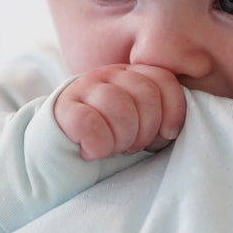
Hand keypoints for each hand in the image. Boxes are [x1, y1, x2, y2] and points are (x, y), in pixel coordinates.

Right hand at [53, 64, 186, 161]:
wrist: (60, 158)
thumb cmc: (111, 144)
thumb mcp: (143, 128)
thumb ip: (161, 117)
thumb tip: (173, 128)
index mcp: (133, 76)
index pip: (164, 80)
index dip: (172, 112)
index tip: (165, 135)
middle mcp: (109, 75)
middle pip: (145, 94)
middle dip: (146, 130)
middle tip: (133, 146)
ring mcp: (84, 87)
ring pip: (118, 105)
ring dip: (122, 138)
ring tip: (113, 149)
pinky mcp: (62, 108)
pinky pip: (90, 123)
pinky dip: (98, 145)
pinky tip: (92, 152)